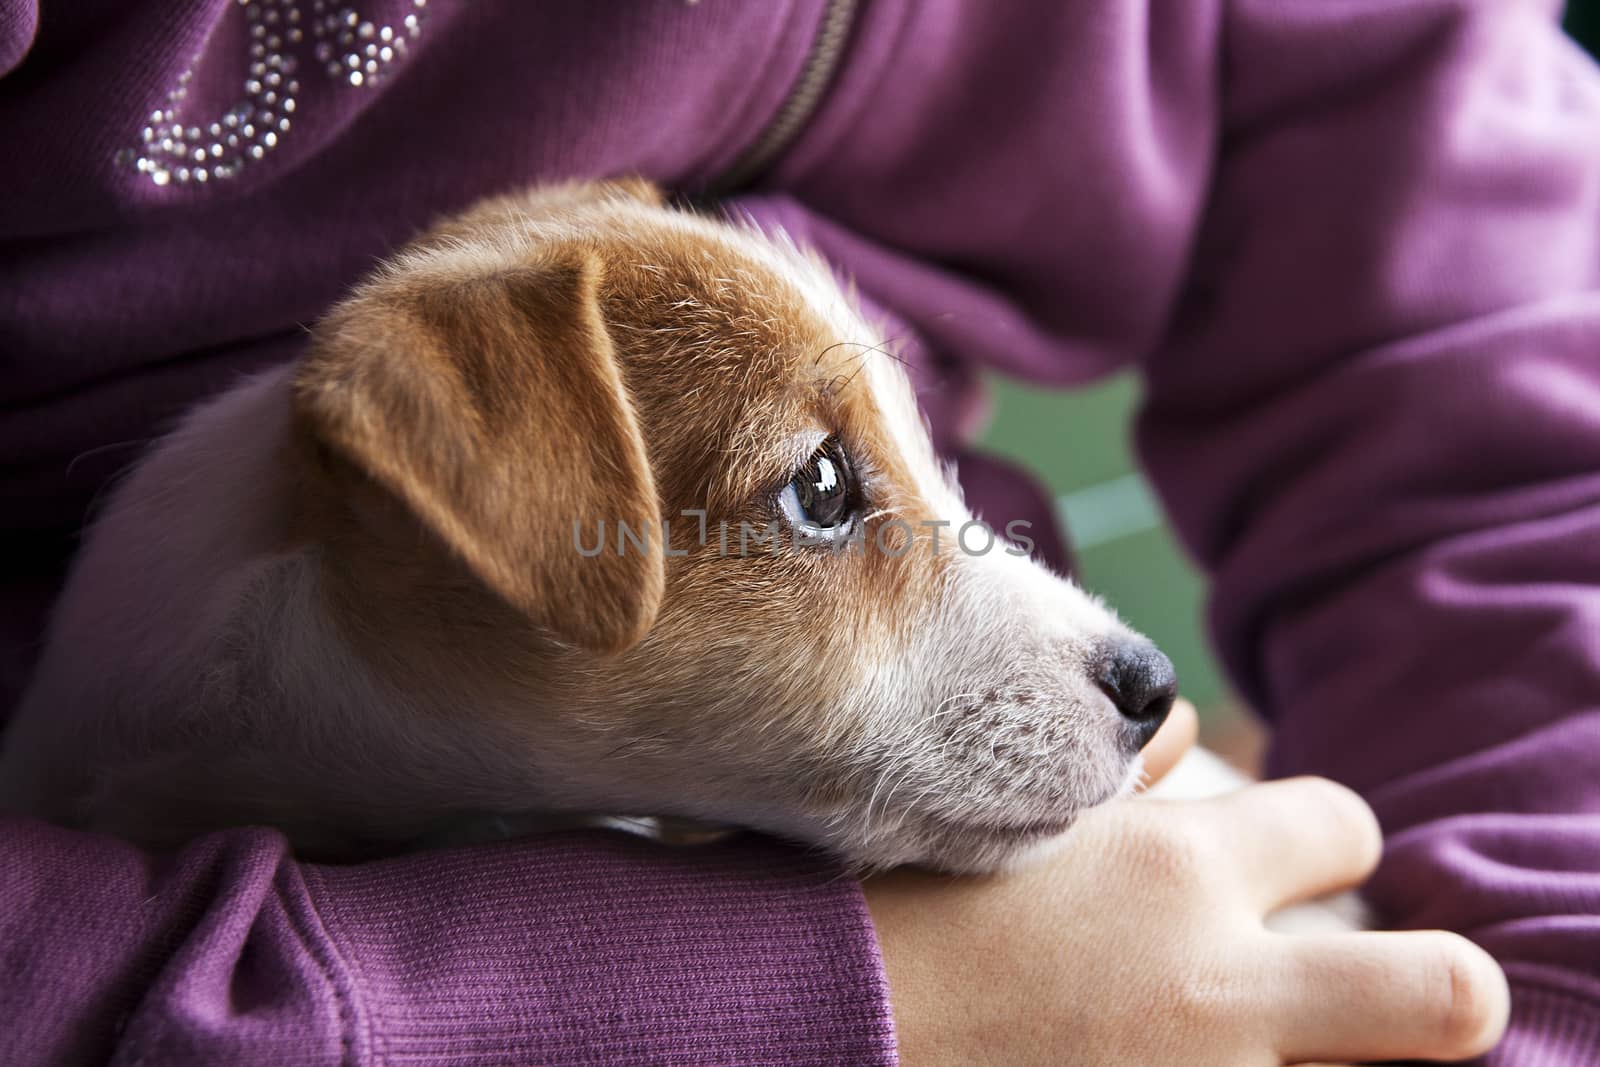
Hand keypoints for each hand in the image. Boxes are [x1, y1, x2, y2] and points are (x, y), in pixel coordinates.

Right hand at [864, 726, 1507, 1064]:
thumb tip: (1176, 728)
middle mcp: (1221, 997)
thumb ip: (1111, 775)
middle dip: (1439, 987)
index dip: (1331, 838)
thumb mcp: (1002, 818)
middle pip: (1444, 993)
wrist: (810, 1028)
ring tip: (1223, 1035)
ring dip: (1314, 1057)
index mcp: (1175, 875)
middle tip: (1370, 992)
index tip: (1297, 860)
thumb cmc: (886, 907)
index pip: (1342, 824)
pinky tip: (1144, 1060)